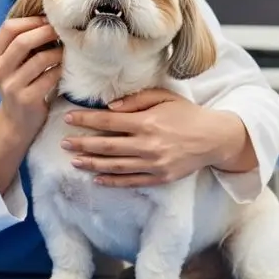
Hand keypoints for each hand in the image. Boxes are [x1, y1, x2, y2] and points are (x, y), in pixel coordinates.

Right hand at [0, 16, 62, 145]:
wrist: (15, 122)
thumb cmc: (18, 86)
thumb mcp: (10, 65)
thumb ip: (20, 45)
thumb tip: (47, 19)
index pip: (8, 28)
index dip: (30, 21)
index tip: (47, 20)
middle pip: (22, 41)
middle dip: (45, 32)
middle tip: (61, 30)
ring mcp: (11, 86)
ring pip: (39, 59)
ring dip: (57, 52)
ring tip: (65, 50)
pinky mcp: (27, 99)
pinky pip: (49, 77)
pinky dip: (59, 69)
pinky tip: (63, 68)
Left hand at [61, 88, 248, 186]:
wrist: (215, 138)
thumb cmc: (187, 114)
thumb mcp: (164, 97)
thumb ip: (136, 100)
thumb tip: (110, 108)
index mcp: (147, 122)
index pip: (108, 121)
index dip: (86, 120)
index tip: (68, 118)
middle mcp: (148, 145)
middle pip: (106, 146)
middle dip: (82, 144)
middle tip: (63, 142)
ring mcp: (153, 164)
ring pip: (115, 166)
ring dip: (92, 164)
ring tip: (74, 160)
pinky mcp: (160, 178)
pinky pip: (131, 181)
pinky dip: (112, 181)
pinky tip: (96, 178)